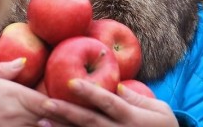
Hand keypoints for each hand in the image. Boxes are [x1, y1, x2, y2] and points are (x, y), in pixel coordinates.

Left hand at [38, 79, 177, 126]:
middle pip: (88, 120)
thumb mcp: (160, 111)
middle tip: (44, 102)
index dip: (89, 92)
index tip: (71, 82)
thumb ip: (138, 99)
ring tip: (41, 120)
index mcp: (131, 118)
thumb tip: (118, 86)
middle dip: (66, 111)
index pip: (107, 102)